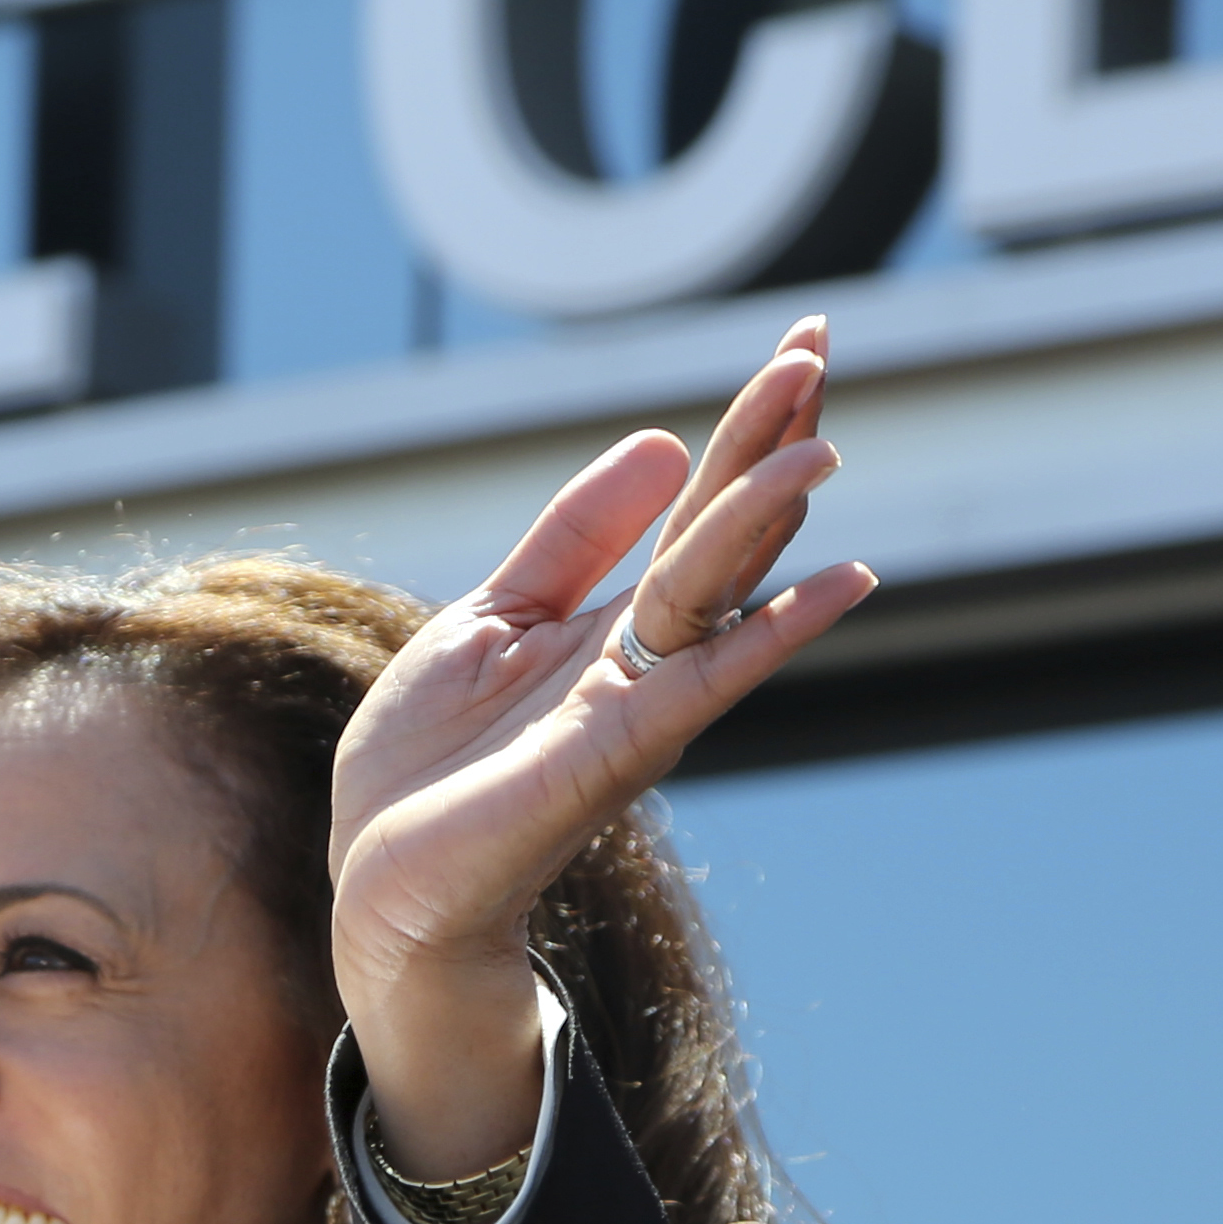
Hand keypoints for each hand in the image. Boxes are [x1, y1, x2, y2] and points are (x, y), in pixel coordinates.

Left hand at [326, 317, 873, 1173]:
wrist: (382, 878)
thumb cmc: (430, 764)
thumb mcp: (491, 617)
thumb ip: (574, 541)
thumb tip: (661, 443)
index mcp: (613, 623)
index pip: (697, 508)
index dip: (743, 428)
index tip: (802, 345)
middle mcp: (644, 658)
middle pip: (722, 531)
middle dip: (768, 441)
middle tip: (819, 346)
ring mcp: (636, 704)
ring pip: (717, 589)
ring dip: (769, 515)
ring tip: (821, 440)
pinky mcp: (612, 753)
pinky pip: (707, 678)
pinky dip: (774, 632)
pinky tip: (839, 583)